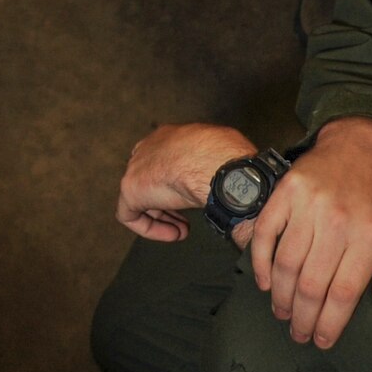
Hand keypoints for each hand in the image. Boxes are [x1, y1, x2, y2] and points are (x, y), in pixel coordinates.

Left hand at [114, 122, 257, 241]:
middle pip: (152, 179)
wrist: (211, 161)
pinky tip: (172, 234)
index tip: (194, 196)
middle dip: (170, 202)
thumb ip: (220, 164)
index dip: (179, 183)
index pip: (166, 159)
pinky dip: (150, 229)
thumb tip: (240, 178)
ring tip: (182, 231)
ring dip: (163, 218)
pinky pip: (130, 215)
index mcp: (172, 136)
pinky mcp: (130, 189)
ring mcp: (137, 167)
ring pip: (142, 198)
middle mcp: (150, 147)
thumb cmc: (225, 155)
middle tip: (186, 219)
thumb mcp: (225, 154)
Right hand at [244, 118, 371, 349]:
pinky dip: (261, 262)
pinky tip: (265, 283)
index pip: (343, 293)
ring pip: (286, 264)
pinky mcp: (286, 191)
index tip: (321, 340)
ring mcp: (308, 205)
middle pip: (311, 284)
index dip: (329, 323)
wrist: (359, 145)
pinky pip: (266, 233)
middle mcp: (337, 221)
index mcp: (369, 235)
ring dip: (280, 297)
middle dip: (301, 317)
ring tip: (282, 313)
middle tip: (297, 333)